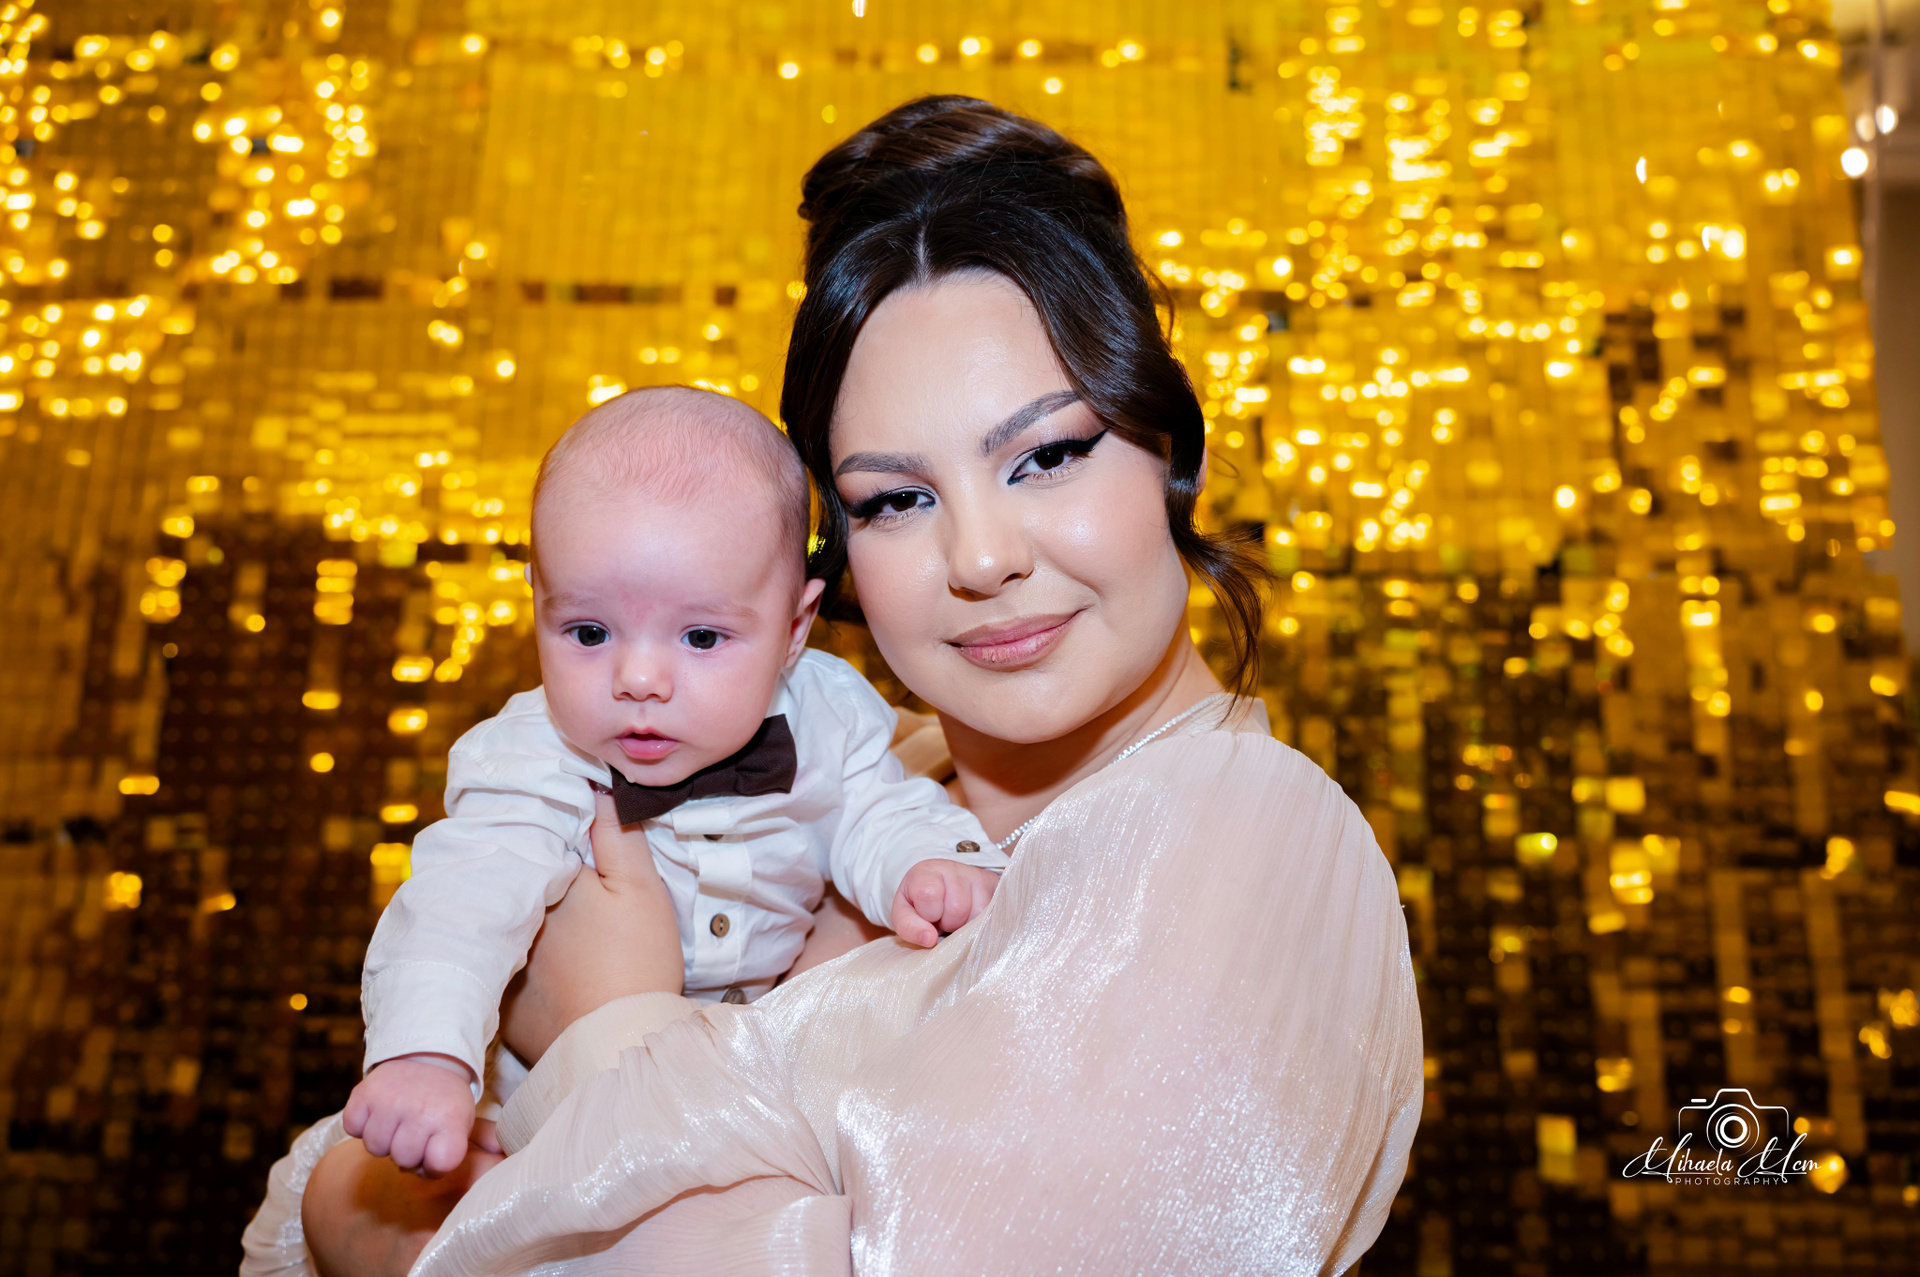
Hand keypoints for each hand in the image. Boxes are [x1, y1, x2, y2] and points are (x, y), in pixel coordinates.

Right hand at [342, 1054, 475, 1176]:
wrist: (429, 1060)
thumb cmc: (442, 1104)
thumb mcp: (458, 1126)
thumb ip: (441, 1157)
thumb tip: (409, 1170)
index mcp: (451, 1119)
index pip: (441, 1163)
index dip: (435, 1164)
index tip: (437, 1147)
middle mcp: (420, 1110)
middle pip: (403, 1159)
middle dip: (408, 1152)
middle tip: (415, 1130)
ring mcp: (390, 1101)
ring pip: (375, 1148)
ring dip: (384, 1140)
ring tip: (397, 1120)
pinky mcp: (363, 1092)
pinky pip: (352, 1128)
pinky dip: (361, 1125)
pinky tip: (378, 1112)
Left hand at [498, 788, 684, 1064]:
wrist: (618, 1045)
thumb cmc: (636, 959)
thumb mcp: (639, 888)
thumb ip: (617, 833)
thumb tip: (597, 786)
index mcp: (544, 883)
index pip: (538, 845)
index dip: (550, 837)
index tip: (564, 832)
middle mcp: (511, 919)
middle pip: (518, 887)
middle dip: (530, 878)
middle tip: (560, 884)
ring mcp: (502, 965)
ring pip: (508, 930)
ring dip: (519, 922)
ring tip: (549, 926)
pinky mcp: (505, 1007)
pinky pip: (508, 976)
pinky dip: (523, 970)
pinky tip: (547, 974)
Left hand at [890, 859, 999, 946]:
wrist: (937, 889)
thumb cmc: (919, 905)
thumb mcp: (903, 915)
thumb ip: (909, 928)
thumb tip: (930, 939)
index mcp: (927, 872)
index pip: (929, 896)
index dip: (928, 914)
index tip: (926, 915)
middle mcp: (955, 868)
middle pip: (957, 908)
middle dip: (948, 923)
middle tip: (943, 919)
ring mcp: (978, 875)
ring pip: (979, 913)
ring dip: (966, 925)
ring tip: (957, 919)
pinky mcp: (995, 885)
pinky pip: (995, 912)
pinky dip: (982, 923)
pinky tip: (971, 918)